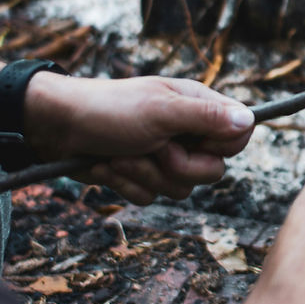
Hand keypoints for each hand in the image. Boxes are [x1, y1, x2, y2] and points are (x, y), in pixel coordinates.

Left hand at [24, 73, 253, 203]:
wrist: (54, 127)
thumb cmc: (108, 109)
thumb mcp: (161, 111)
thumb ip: (206, 117)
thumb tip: (250, 120)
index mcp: (196, 107)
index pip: (238, 135)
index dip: (222, 145)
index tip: (194, 140)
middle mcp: (185, 131)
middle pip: (211, 170)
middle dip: (177, 166)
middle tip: (153, 147)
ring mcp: (163, 155)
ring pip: (180, 189)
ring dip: (145, 175)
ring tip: (121, 153)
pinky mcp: (142, 175)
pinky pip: (151, 197)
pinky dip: (127, 184)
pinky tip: (108, 165)